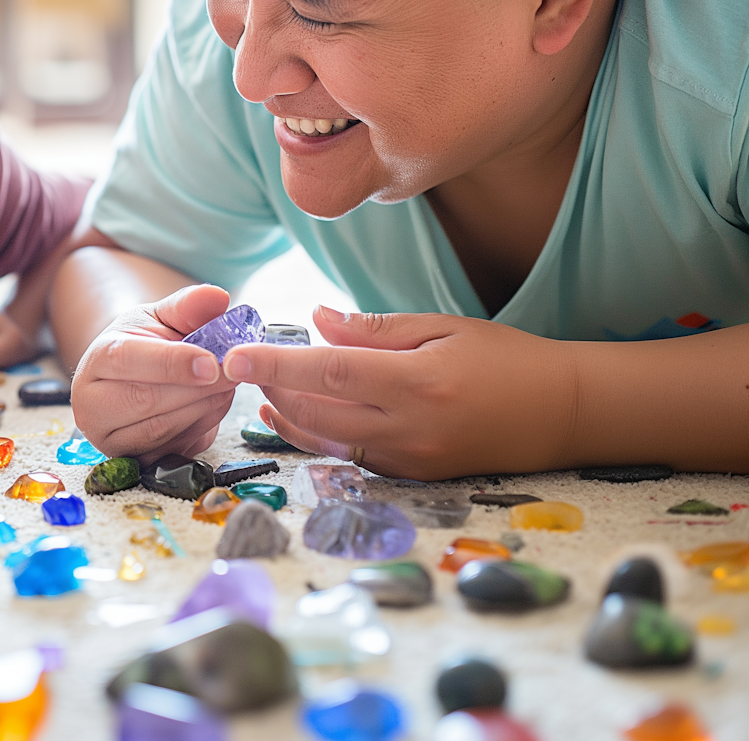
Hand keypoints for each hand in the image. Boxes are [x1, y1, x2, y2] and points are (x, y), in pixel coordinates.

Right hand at [71, 284, 239, 463]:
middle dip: (197, 388)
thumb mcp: (162, 317)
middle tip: (234, 373)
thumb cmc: (145, 345)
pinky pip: (174, 450)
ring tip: (226, 385)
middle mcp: (92, 404)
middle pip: (145, 400)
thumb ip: (189, 306)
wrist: (130, 381)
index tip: (211, 362)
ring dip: (205, 407)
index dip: (172, 363)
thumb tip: (218, 298)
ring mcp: (109, 438)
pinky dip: (202, 428)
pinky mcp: (133, 462)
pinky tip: (212, 405)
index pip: (129, 360)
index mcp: (97, 359)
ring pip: (163, 429)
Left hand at [223, 307, 578, 479]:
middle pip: (317, 413)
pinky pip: (352, 458)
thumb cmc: (505, 358)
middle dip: (273, 390)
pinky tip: (301, 418)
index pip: (328, 373)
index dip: (276, 365)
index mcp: (417, 382)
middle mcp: (410, 428)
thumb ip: (375, 329)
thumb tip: (316, 322)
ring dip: (288, 418)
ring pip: (327, 442)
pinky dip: (319, 437)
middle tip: (246, 367)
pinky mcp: (415, 477)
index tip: (235, 356)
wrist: (564, 413)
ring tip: (263, 394)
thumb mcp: (443, 327)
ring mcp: (412, 459)